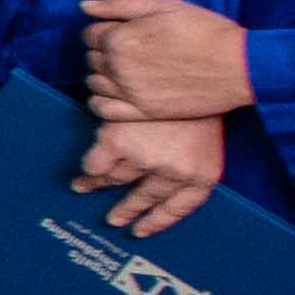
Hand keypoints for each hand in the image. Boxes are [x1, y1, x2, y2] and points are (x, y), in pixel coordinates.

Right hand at [72, 108, 228, 236]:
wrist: (203, 63)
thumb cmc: (209, 93)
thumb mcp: (212, 131)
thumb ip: (195, 157)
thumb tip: (171, 171)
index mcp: (202, 173)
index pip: (179, 207)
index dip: (158, 221)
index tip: (141, 231)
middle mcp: (174, 172)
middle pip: (145, 198)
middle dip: (127, 210)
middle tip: (113, 220)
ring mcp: (146, 157)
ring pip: (116, 179)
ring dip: (98, 185)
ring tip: (83, 188)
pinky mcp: (119, 140)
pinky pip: (97, 163)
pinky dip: (89, 169)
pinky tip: (84, 171)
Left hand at [77, 0, 256, 122]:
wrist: (238, 65)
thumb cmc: (204, 30)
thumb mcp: (164, 6)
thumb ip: (120, 5)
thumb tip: (85, 6)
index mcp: (121, 38)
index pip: (90, 34)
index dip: (104, 30)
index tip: (123, 32)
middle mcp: (119, 67)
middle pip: (92, 58)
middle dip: (103, 51)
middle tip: (128, 50)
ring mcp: (129, 92)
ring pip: (94, 83)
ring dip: (102, 75)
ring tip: (124, 71)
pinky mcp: (143, 112)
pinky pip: (102, 110)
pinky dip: (99, 101)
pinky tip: (113, 94)